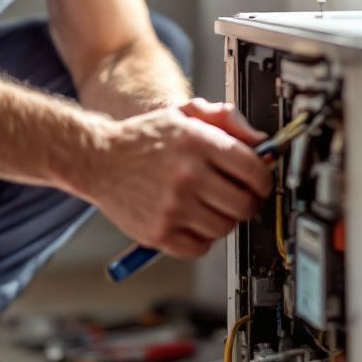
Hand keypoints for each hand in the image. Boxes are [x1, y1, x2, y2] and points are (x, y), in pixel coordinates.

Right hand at [81, 98, 273, 258]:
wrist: (98, 159)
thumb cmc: (144, 138)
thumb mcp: (184, 114)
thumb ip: (225, 118)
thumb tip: (262, 141)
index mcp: (196, 141)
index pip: (254, 170)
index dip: (264, 178)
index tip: (259, 181)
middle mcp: (187, 174)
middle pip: (245, 204)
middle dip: (248, 201)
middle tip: (238, 196)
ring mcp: (173, 206)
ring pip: (226, 227)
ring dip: (224, 219)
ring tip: (208, 205)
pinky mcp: (159, 233)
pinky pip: (202, 247)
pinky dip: (202, 238)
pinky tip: (190, 219)